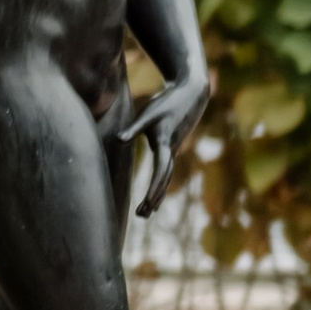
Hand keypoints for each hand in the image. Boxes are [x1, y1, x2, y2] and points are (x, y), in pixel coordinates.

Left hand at [127, 78, 207, 220]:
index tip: (147, 203)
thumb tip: (119, 139)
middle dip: (154, 198)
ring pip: (166, 177)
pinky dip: (161, 184)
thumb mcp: (148, 112)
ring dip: (157, 195)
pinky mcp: (172, 146)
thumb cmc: (167, 102)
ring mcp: (173, 149)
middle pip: (164, 179)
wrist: (191, 94)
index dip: (153, 188)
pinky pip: (166, 170)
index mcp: (165, 143)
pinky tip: (155, 194)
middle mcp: (171, 150)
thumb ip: (134, 127)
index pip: (160, 172)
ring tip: (147, 213)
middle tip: (142, 215)